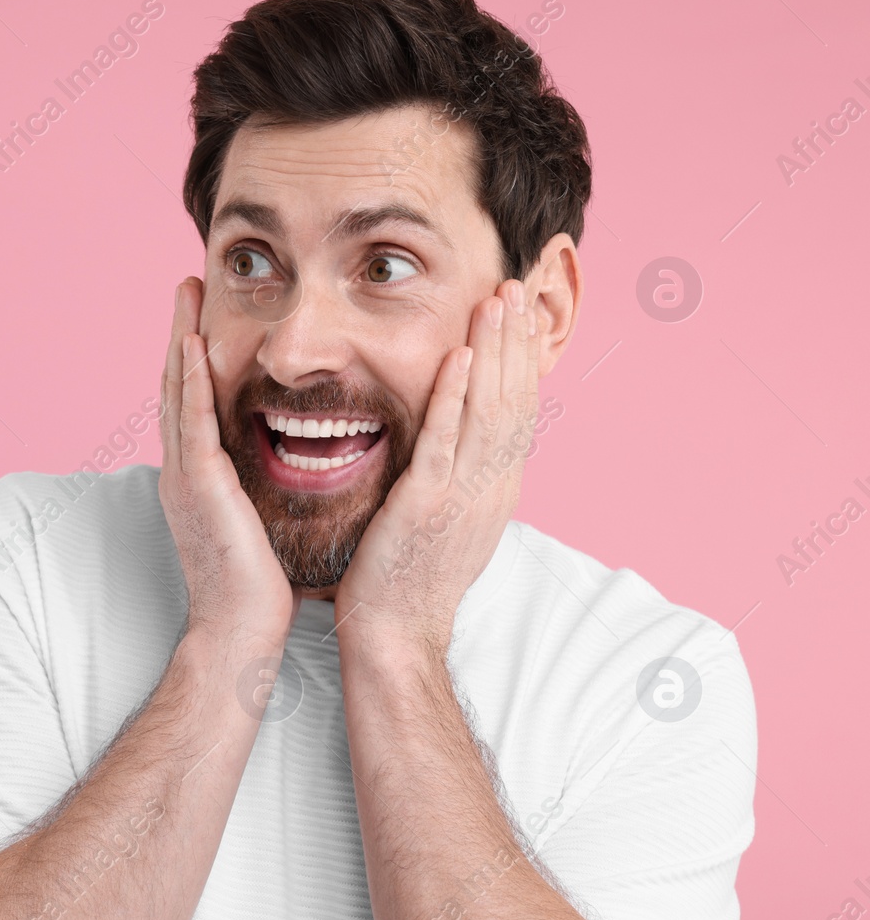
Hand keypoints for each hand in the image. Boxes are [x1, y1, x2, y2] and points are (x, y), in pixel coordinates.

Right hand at [158, 277, 299, 648]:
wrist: (241, 632)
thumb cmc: (260, 589)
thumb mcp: (260, 524)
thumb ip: (262, 489)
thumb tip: (294, 464)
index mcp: (198, 480)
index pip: (194, 406)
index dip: (193, 360)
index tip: (202, 318)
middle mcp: (183, 472)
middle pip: (175, 387)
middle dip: (179, 334)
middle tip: (186, 285)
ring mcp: (184, 477)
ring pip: (176, 393)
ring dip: (178, 339)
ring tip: (185, 292)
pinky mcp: (197, 486)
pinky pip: (191, 422)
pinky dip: (187, 380)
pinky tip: (191, 345)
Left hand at [334, 278, 539, 656]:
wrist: (396, 634)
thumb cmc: (410, 580)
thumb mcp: (450, 520)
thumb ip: (460, 477)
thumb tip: (463, 442)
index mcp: (496, 489)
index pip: (518, 409)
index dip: (522, 358)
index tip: (522, 312)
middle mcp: (491, 487)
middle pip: (513, 399)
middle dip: (515, 339)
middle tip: (516, 285)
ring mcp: (463, 495)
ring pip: (487, 410)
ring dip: (494, 351)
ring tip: (496, 299)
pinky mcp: (427, 504)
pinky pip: (444, 441)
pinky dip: (453, 395)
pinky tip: (458, 356)